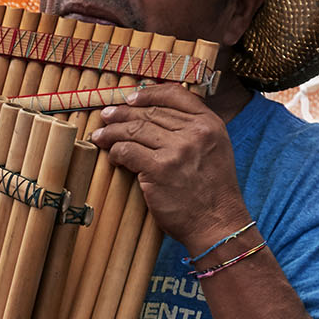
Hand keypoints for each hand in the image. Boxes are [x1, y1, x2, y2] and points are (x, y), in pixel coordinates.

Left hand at [92, 83, 249, 253]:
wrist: (218, 224)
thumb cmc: (212, 191)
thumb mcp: (215, 150)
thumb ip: (194, 130)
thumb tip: (157, 116)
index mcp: (210, 124)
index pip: (175, 94)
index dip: (148, 94)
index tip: (130, 98)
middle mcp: (195, 132)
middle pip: (150, 113)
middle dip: (123, 113)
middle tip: (106, 116)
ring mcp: (177, 150)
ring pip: (134, 130)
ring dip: (112, 131)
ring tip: (100, 135)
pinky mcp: (159, 169)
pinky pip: (127, 151)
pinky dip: (115, 152)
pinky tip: (112, 156)